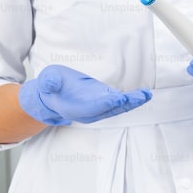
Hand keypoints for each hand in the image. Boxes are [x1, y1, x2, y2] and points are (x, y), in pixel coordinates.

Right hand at [18, 64, 151, 125]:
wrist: (51, 96)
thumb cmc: (50, 87)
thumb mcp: (47, 81)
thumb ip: (49, 82)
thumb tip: (48, 83)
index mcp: (75, 108)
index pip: (93, 107)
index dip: (106, 103)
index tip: (119, 97)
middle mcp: (90, 111)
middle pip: (110, 109)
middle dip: (126, 103)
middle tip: (140, 97)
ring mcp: (99, 107)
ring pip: (118, 107)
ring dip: (133, 102)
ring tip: (146, 95)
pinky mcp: (105, 101)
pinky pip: (120, 103)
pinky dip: (132, 100)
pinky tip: (144, 95)